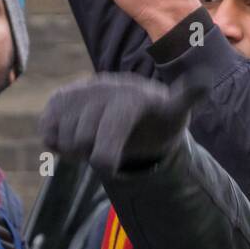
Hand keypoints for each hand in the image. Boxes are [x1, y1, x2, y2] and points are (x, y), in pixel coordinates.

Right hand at [40, 73, 204, 178]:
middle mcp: (99, 88)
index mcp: (127, 95)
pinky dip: (58, 143)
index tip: (111, 167)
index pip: (107, 131)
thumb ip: (186, 98)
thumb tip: (203, 80)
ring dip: (77, 150)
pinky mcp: (57, 100)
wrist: (134, 110)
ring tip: (97, 139)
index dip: (105, 157)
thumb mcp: (176, 112)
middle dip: (94, 153)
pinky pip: (46, 132)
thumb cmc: (158, 118)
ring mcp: (76, 92)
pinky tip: (77, 135)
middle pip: (81, 142)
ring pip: (62, 139)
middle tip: (111, 147)